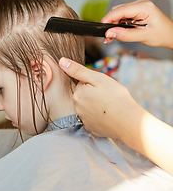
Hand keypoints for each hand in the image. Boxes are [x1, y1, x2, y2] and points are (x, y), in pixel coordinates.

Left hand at [59, 57, 172, 175]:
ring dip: (97, 106)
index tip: (105, 88)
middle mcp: (77, 108)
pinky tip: (109, 117)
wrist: (129, 122)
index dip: (95, 84)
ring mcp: (84, 120)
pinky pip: (93, 119)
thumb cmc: (116, 98)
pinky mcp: (91, 129)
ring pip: (89, 107)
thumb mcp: (98, 78)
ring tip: (110, 107)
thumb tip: (61, 61)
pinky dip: (100, 117)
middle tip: (108, 97)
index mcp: (78, 94)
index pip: (83, 84)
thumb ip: (78, 70)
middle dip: (95, 94)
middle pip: (85, 96)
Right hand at [101, 0, 172, 48]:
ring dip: (112, 25)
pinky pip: (121, 15)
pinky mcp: (135, 10)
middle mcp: (140, 3)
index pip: (120, 10)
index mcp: (144, 7)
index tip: (101, 29)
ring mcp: (137, 5)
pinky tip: (117, 32)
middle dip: (109, 24)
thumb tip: (109, 33)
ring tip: (111, 37)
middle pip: (117, 11)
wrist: (169, 34)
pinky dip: (117, 24)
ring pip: (117, 13)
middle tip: (107, 38)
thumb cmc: (161, 34)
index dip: (108, 19)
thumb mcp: (143, 36)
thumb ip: (125, 35)